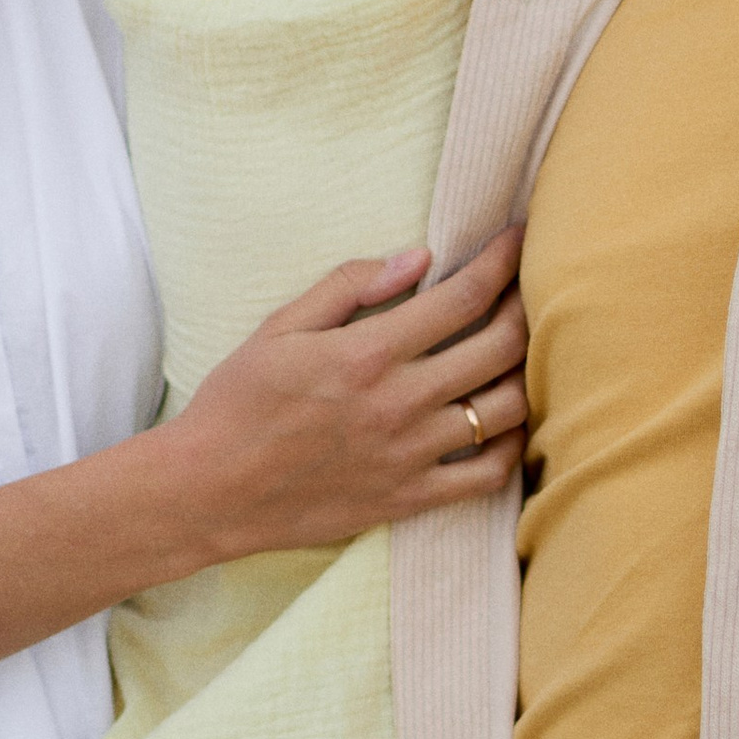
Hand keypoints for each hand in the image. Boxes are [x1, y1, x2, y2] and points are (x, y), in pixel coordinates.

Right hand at [156, 228, 525, 564]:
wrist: (209, 491)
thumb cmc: (238, 402)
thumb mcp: (280, 327)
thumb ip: (350, 285)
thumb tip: (419, 257)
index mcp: (368, 352)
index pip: (465, 295)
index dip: (504, 261)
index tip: (520, 239)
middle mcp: (399, 403)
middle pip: (502, 347)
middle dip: (527, 308)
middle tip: (529, 291)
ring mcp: (409, 455)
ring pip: (506, 410)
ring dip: (526, 374)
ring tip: (523, 354)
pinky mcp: (409, 499)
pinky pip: (487, 477)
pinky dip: (509, 446)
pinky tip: (505, 423)